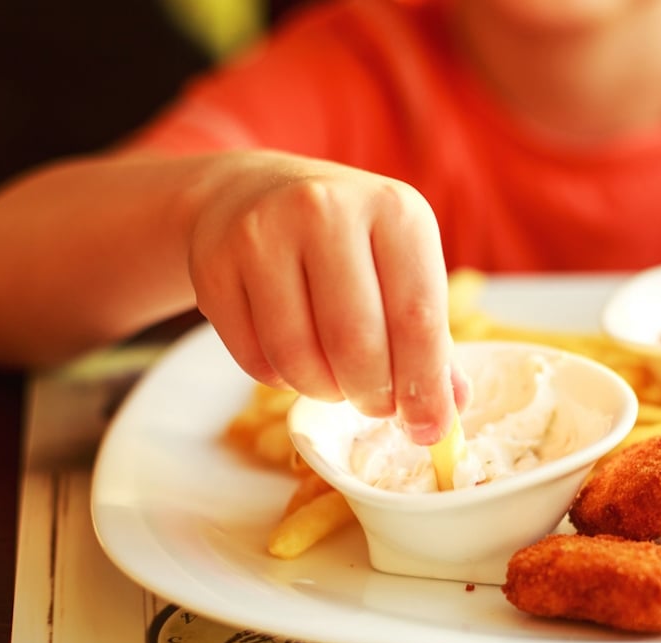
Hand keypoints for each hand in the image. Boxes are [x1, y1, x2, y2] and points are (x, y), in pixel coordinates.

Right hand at [185, 150, 466, 443]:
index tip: (428, 430)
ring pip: (298, 356)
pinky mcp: (213, 264)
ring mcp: (263, 233)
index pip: (418, 317)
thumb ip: (431, 338)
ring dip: (325, 391)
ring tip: (338, 383)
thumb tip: (447, 410)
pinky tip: (297, 361)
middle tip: (378, 407)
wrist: (256, 194)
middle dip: (373, 395)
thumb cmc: (349, 242)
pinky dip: (282, 380)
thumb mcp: (402, 265)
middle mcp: (326, 209)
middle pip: (355, 342)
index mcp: (394, 209)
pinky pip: (253, 358)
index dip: (424, 387)